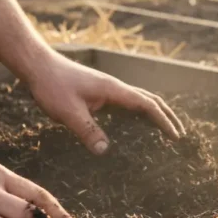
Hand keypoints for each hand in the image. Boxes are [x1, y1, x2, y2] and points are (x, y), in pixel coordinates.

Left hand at [26, 51, 185, 153]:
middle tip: (179, 134)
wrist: (38, 65)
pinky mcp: (99, 93)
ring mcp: (107, 90)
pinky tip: (135, 127)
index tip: (175, 136)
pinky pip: (124, 105)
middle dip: (166, 116)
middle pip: (149, 100)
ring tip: (164, 131)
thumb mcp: (68, 112)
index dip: (163, 121)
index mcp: (114, 90)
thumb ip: (88, 131)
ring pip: (138, 101)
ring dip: (154, 115)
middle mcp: (115, 88)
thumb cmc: (52, 85)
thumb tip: (106, 151)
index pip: (147, 105)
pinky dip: (137, 115)